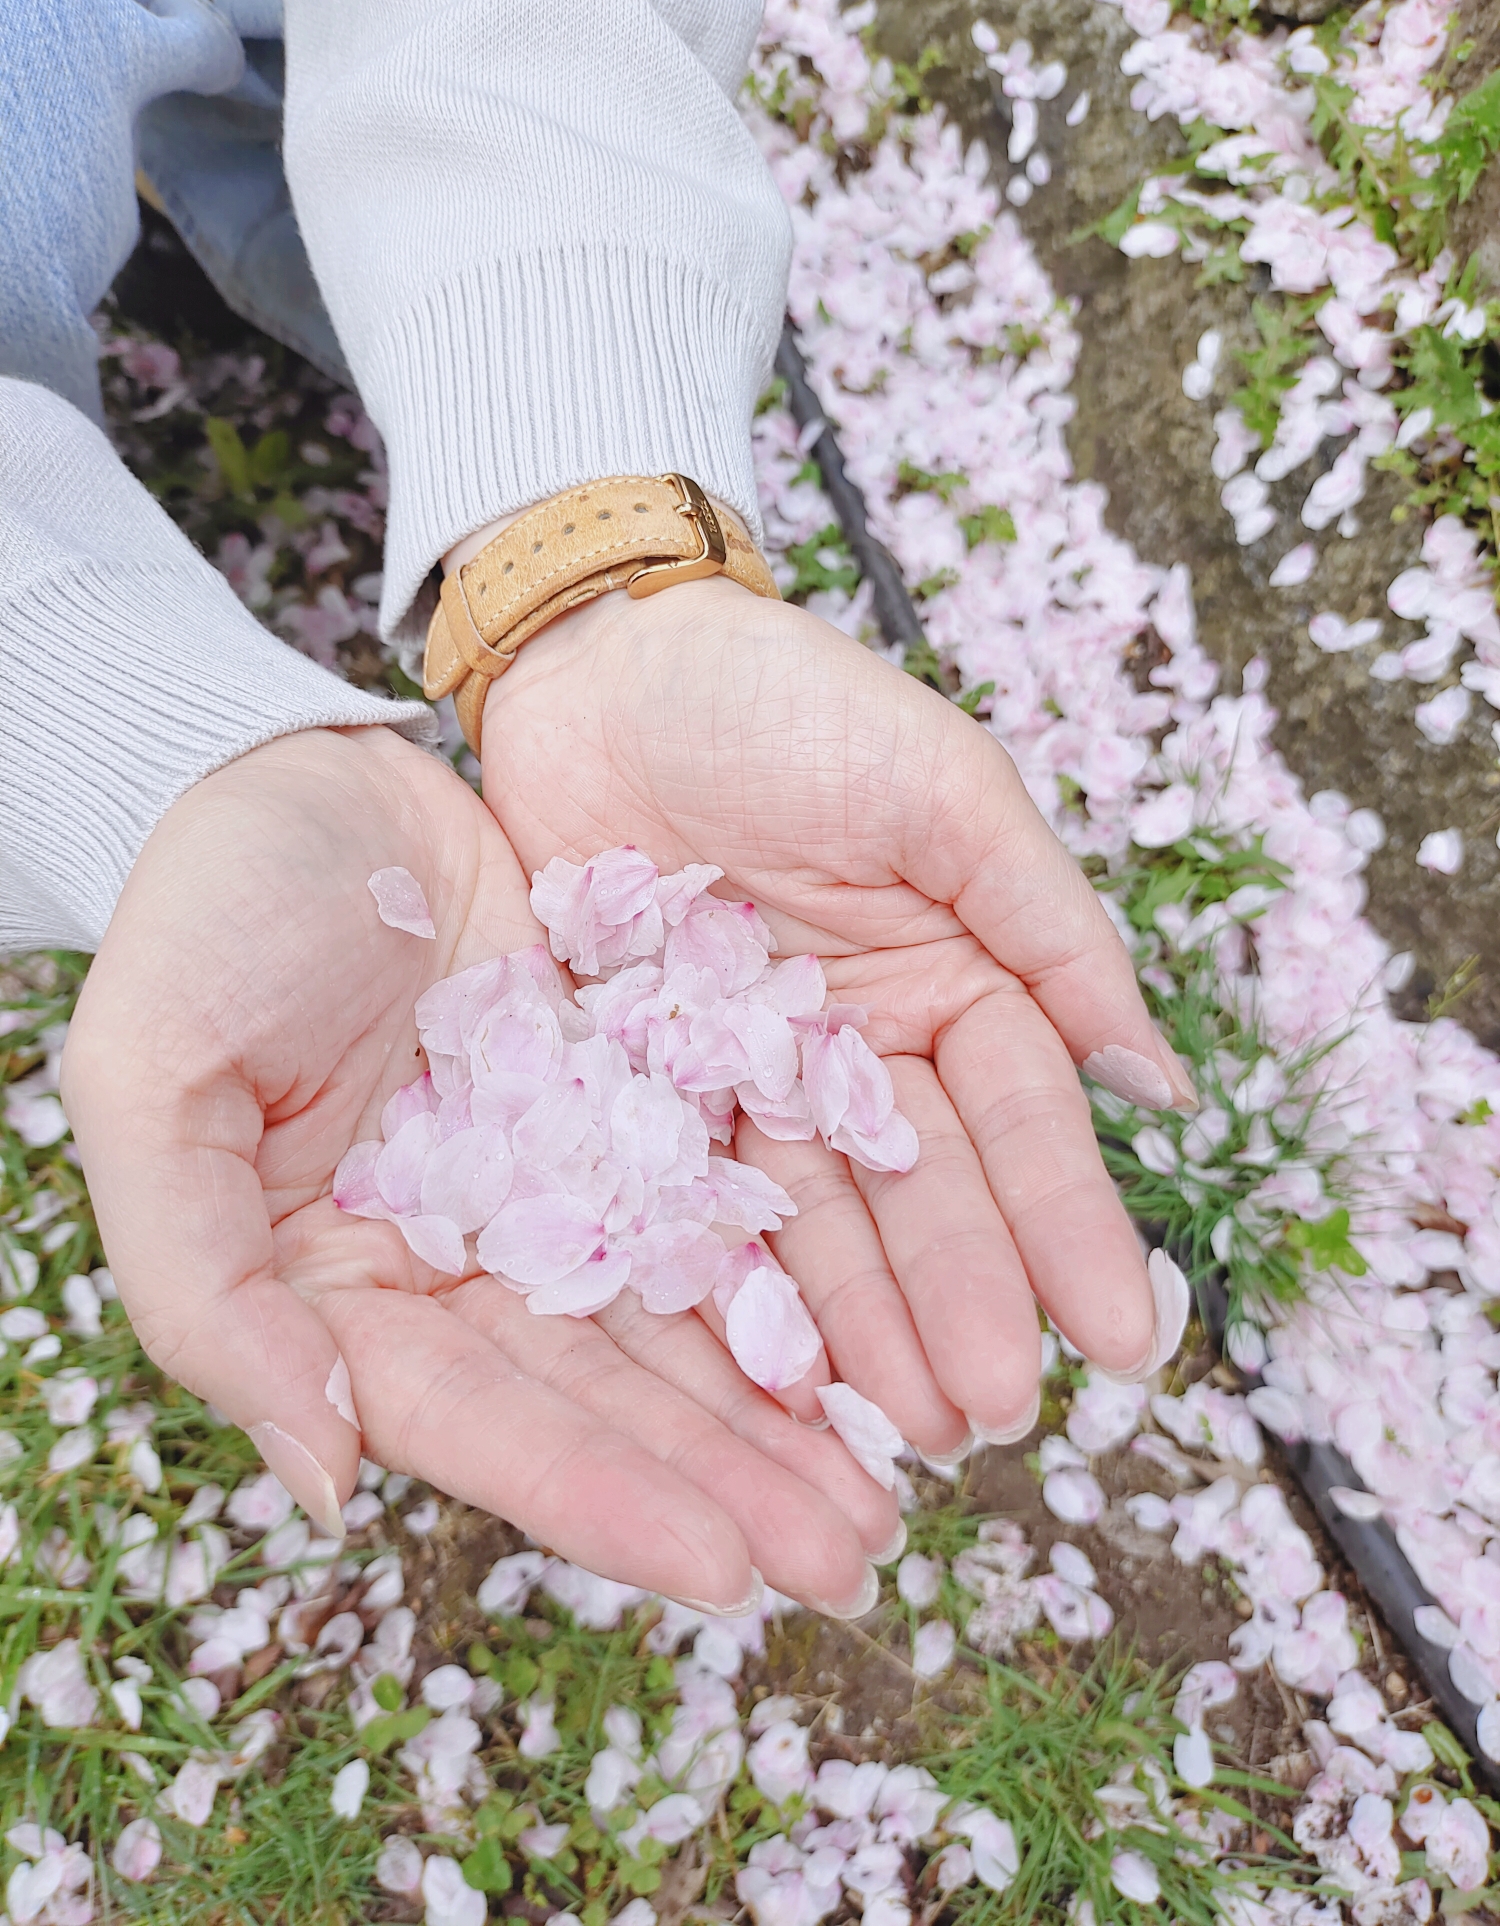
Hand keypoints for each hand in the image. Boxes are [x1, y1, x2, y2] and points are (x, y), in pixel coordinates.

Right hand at [62, 727, 896, 1615]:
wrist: (296, 776)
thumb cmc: (198, 922)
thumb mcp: (152, 1089)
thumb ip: (209, 1294)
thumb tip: (324, 1481)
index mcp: (337, 1290)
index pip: (476, 1420)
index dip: (596, 1497)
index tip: (725, 1572)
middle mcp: (456, 1263)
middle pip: (603, 1396)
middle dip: (726, 1481)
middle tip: (859, 1560)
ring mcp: (548, 1187)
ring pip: (677, 1320)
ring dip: (779, 1408)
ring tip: (890, 1488)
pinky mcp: (620, 1107)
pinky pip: (713, 1201)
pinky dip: (790, 1273)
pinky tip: (874, 1337)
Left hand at [480, 585, 1193, 1458]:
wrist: (599, 663)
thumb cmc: (784, 701)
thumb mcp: (943, 791)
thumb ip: (1048, 930)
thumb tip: (1158, 1086)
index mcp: (952, 977)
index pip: (1024, 1122)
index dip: (1068, 1228)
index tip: (1124, 1338)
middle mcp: (861, 1048)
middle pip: (923, 1195)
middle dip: (962, 1304)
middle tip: (990, 1418)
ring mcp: (752, 1079)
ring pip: (817, 1220)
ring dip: (861, 1325)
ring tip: (895, 1427)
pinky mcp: (644, 1089)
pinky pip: (694, 1198)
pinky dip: (733, 1282)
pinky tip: (768, 1372)